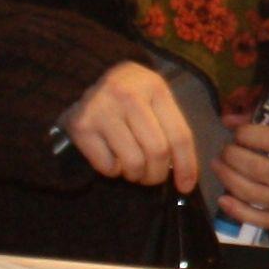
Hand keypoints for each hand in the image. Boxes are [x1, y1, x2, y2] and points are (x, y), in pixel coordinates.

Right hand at [60, 61, 201, 190]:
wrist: (83, 81)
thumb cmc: (130, 99)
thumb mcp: (155, 102)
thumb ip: (172, 132)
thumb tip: (186, 180)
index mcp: (155, 87)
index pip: (180, 135)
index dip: (186, 166)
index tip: (186, 187)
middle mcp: (128, 95)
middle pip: (157, 151)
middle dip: (157, 174)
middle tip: (152, 176)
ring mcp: (103, 109)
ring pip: (133, 162)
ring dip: (136, 174)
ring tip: (133, 167)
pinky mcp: (82, 126)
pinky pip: (108, 166)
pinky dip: (113, 170)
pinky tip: (111, 156)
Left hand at [214, 121, 268, 232]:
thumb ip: (260, 121)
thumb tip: (228, 120)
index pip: (268, 140)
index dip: (245, 133)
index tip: (238, 133)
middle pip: (254, 167)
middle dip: (231, 155)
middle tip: (225, 151)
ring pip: (249, 192)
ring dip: (226, 177)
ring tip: (219, 166)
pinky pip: (256, 218)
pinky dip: (235, 209)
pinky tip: (224, 199)